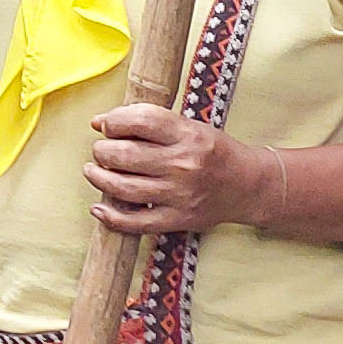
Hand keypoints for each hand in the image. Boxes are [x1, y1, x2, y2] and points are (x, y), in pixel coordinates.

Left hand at [84, 102, 281, 234]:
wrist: (248, 185)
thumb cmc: (212, 151)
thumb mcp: (187, 126)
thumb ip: (146, 121)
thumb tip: (99, 121)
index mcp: (188, 135)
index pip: (140, 120)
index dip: (113, 121)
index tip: (105, 125)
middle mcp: (184, 164)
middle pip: (125, 155)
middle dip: (102, 150)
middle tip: (100, 150)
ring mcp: (180, 195)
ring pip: (124, 188)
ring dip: (98, 178)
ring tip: (94, 170)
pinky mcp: (178, 219)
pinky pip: (136, 222)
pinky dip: (111, 217)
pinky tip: (99, 208)